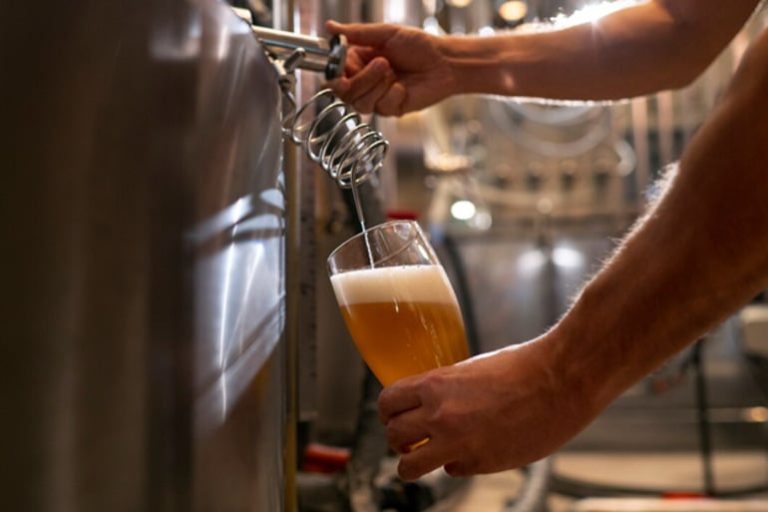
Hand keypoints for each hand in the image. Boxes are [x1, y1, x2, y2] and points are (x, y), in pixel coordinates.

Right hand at [326, 21, 457, 115]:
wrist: (444, 63)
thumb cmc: (418, 45)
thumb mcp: (386, 33)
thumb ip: (356, 33)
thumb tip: (329, 26)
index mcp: (359, 60)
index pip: (336, 74)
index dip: (336, 76)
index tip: (341, 73)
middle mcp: (365, 80)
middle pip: (346, 93)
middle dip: (363, 79)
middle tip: (383, 63)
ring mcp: (377, 97)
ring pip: (361, 103)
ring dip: (378, 87)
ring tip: (394, 73)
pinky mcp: (390, 109)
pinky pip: (382, 107)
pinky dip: (394, 95)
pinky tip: (404, 87)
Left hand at [378, 335, 596, 479]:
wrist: (560, 381)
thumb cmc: (522, 368)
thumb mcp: (470, 369)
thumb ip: (444, 389)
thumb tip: (428, 404)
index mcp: (436, 385)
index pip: (387, 403)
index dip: (389, 412)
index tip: (395, 416)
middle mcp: (440, 416)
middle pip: (393, 435)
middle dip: (399, 438)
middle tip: (409, 438)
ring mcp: (458, 443)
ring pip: (409, 466)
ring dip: (413, 462)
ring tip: (424, 457)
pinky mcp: (480, 464)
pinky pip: (451, 471)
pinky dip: (456, 464)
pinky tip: (472, 451)